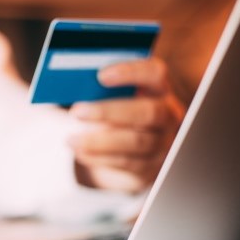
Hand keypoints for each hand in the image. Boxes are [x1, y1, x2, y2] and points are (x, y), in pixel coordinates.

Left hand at [68, 58, 184, 193]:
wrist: (131, 147)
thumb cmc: (116, 111)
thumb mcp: (113, 97)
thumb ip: (100, 89)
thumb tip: (73, 84)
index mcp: (159, 89)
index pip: (154, 73)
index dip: (131, 72)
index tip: (101, 76)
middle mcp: (168, 114)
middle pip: (147, 111)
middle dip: (108, 111)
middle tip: (76, 112)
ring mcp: (163, 142)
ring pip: (136, 142)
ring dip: (99, 141)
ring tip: (71, 139)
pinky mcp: (152, 167)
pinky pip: (127, 162)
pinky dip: (100, 157)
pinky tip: (80, 152)